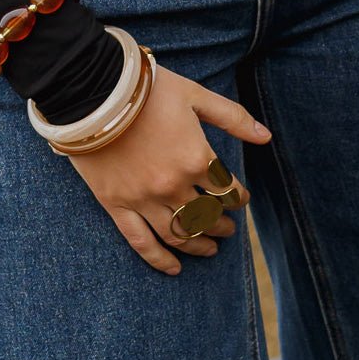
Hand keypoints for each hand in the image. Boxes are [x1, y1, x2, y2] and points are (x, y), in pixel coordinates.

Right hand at [67, 63, 271, 274]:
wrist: (92, 93)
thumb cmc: (145, 90)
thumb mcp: (195, 95)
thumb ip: (232, 117)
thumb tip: (266, 137)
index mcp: (196, 158)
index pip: (228, 190)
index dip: (238, 197)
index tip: (240, 199)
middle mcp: (173, 185)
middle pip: (207, 217)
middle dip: (222, 225)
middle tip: (228, 228)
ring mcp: (144, 199)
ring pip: (179, 235)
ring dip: (200, 245)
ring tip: (211, 249)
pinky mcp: (116, 204)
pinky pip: (141, 241)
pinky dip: (159, 259)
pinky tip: (174, 269)